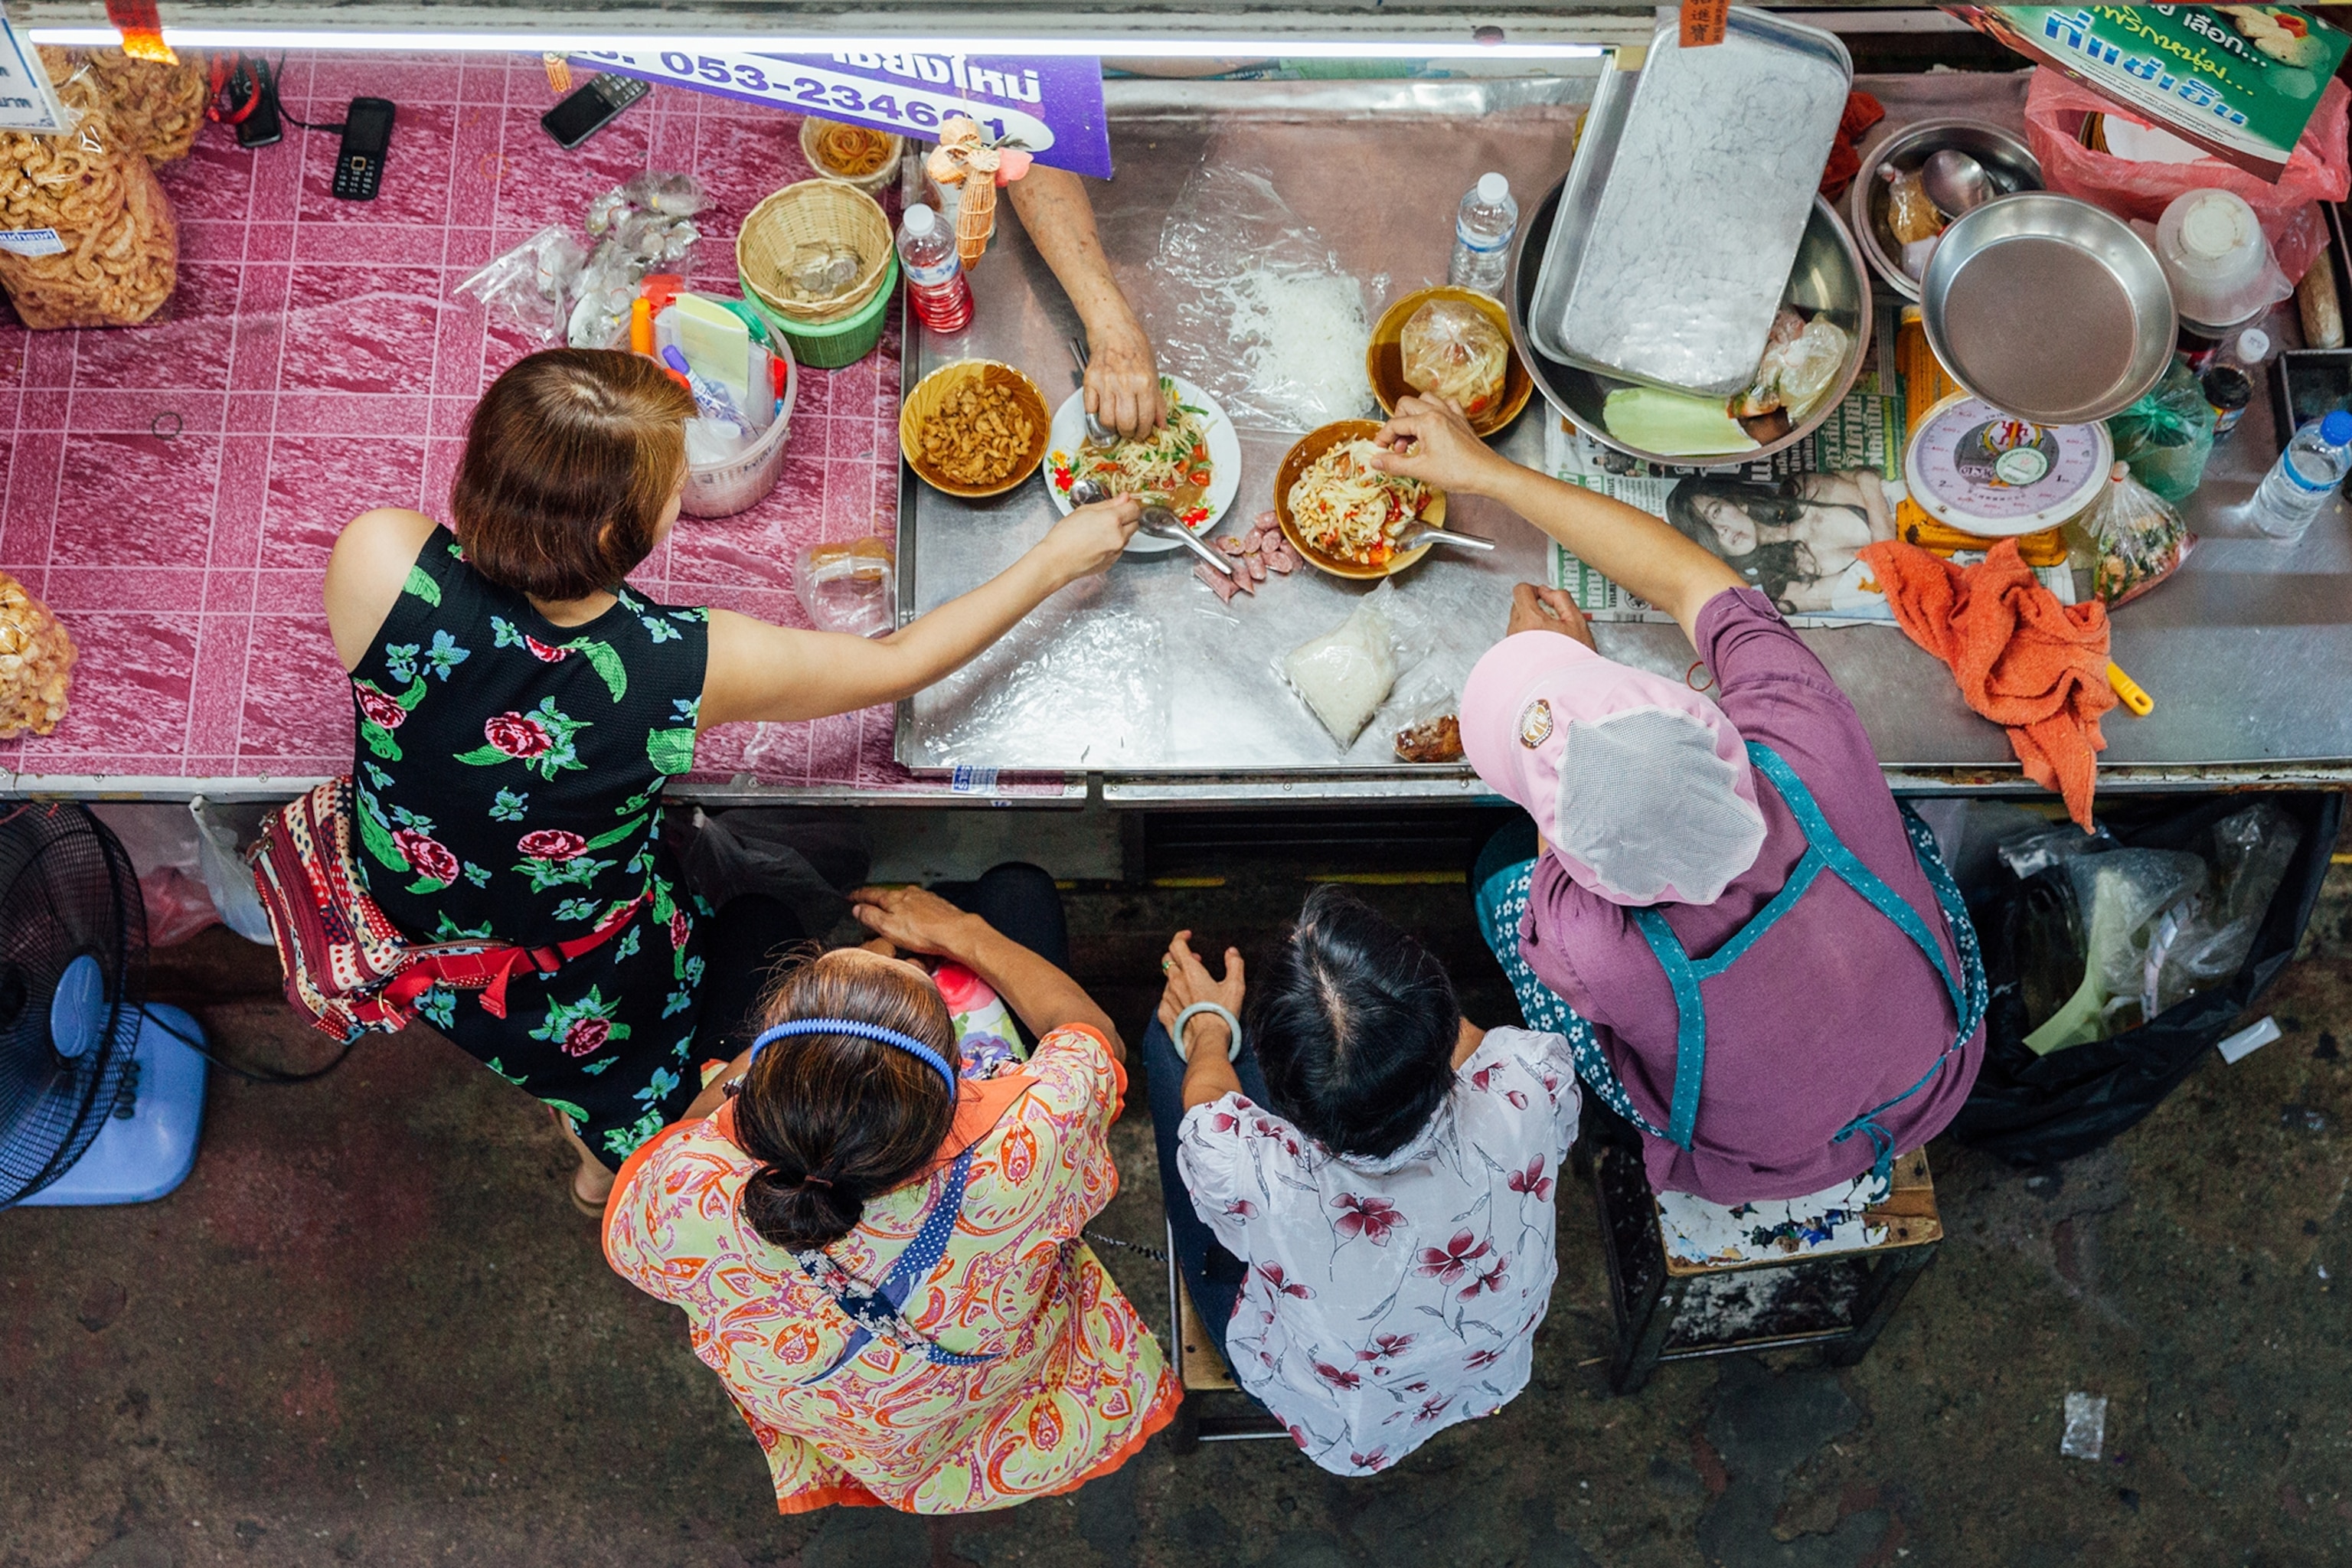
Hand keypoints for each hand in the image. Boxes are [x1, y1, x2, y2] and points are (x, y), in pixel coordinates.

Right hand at [850, 885, 978, 957]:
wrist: (955, 932)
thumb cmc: (924, 932)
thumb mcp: (888, 927)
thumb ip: (871, 917)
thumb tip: (857, 909)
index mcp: (893, 898)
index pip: (870, 893)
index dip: (858, 896)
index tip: (850, 896)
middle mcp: (908, 894)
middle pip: (887, 895)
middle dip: (876, 900)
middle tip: (867, 905)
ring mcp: (924, 898)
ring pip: (903, 899)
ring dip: (894, 905)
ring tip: (889, 913)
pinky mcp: (936, 905)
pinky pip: (917, 905)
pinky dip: (910, 910)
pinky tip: (913, 918)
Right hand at [1038, 495, 1141, 580]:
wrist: (1057, 561)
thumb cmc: (1064, 537)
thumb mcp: (1084, 511)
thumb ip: (1108, 504)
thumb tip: (1123, 498)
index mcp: (1112, 520)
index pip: (1134, 509)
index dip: (1129, 504)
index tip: (1123, 503)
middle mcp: (1118, 536)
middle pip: (1135, 523)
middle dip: (1126, 518)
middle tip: (1110, 517)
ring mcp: (1116, 551)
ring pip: (1127, 537)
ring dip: (1120, 532)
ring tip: (1099, 531)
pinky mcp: (1112, 561)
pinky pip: (1119, 549)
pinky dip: (1113, 544)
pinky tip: (1097, 542)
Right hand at [1085, 317, 1164, 439]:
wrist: (1114, 330)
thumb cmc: (1135, 348)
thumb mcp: (1153, 374)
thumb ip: (1157, 402)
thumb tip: (1161, 425)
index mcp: (1145, 383)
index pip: (1145, 419)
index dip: (1143, 432)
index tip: (1141, 434)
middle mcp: (1126, 384)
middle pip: (1126, 423)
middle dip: (1128, 433)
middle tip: (1129, 431)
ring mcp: (1106, 383)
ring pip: (1107, 421)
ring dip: (1113, 427)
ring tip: (1117, 422)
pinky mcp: (1090, 381)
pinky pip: (1090, 409)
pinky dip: (1096, 414)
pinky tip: (1103, 409)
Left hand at [1155, 930, 1245, 1060]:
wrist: (1207, 1040)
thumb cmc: (1221, 1014)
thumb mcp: (1236, 986)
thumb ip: (1234, 964)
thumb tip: (1231, 952)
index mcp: (1191, 971)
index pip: (1177, 945)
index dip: (1181, 937)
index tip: (1187, 936)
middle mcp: (1175, 982)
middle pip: (1168, 959)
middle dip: (1179, 955)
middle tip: (1194, 959)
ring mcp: (1167, 998)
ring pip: (1167, 979)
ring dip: (1178, 976)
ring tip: (1193, 984)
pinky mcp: (1164, 1013)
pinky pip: (1165, 999)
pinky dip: (1173, 995)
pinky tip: (1184, 1002)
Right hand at [1366, 394, 1516, 497]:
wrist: (1486, 474)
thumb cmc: (1459, 472)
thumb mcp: (1420, 470)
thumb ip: (1394, 464)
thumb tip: (1376, 460)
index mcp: (1427, 421)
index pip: (1395, 424)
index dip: (1383, 438)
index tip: (1379, 451)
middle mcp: (1438, 412)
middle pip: (1405, 405)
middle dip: (1396, 423)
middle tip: (1396, 445)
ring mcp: (1451, 414)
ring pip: (1424, 399)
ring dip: (1413, 414)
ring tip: (1411, 435)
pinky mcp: (1460, 420)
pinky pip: (1445, 404)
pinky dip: (1435, 411)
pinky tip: (1432, 426)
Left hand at [1506, 582, 1596, 650]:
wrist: (1568, 688)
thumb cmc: (1574, 659)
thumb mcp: (1576, 621)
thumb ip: (1561, 598)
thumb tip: (1546, 591)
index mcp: (1531, 620)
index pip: (1521, 591)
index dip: (1534, 590)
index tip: (1543, 597)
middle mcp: (1516, 632)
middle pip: (1518, 605)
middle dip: (1533, 607)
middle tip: (1552, 620)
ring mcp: (1511, 645)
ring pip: (1517, 622)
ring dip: (1531, 623)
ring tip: (1550, 637)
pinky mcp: (1511, 655)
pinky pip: (1516, 637)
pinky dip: (1528, 637)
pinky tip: (1544, 647)